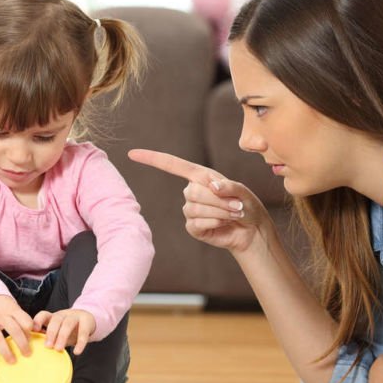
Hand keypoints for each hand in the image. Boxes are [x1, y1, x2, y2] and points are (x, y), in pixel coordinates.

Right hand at [0, 295, 33, 369]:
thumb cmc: (2, 305)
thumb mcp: (13, 307)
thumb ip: (22, 318)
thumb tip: (36, 332)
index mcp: (12, 310)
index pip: (25, 321)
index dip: (30, 331)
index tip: (33, 340)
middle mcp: (1, 317)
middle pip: (14, 330)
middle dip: (22, 344)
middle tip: (28, 354)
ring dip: (6, 352)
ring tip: (12, 361)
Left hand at [32, 309, 95, 354]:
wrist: (88, 320)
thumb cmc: (69, 329)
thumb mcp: (58, 331)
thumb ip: (48, 337)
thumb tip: (36, 348)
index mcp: (54, 317)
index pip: (44, 314)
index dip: (38, 321)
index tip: (34, 331)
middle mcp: (64, 315)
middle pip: (56, 319)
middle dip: (51, 333)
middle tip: (48, 346)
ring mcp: (76, 317)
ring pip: (68, 324)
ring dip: (62, 336)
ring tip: (58, 349)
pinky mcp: (87, 322)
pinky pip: (83, 332)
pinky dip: (80, 343)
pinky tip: (77, 351)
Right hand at [128, 149, 272, 252]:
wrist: (250, 228)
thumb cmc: (246, 204)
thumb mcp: (241, 190)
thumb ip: (228, 186)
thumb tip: (212, 186)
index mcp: (199, 176)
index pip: (172, 165)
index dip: (152, 158)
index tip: (132, 154)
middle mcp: (191, 191)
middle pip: (192, 191)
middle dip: (218, 199)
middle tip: (236, 205)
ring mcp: (190, 210)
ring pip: (195, 208)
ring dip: (220, 211)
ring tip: (234, 213)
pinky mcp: (193, 226)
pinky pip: (197, 222)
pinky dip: (215, 222)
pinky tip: (224, 223)